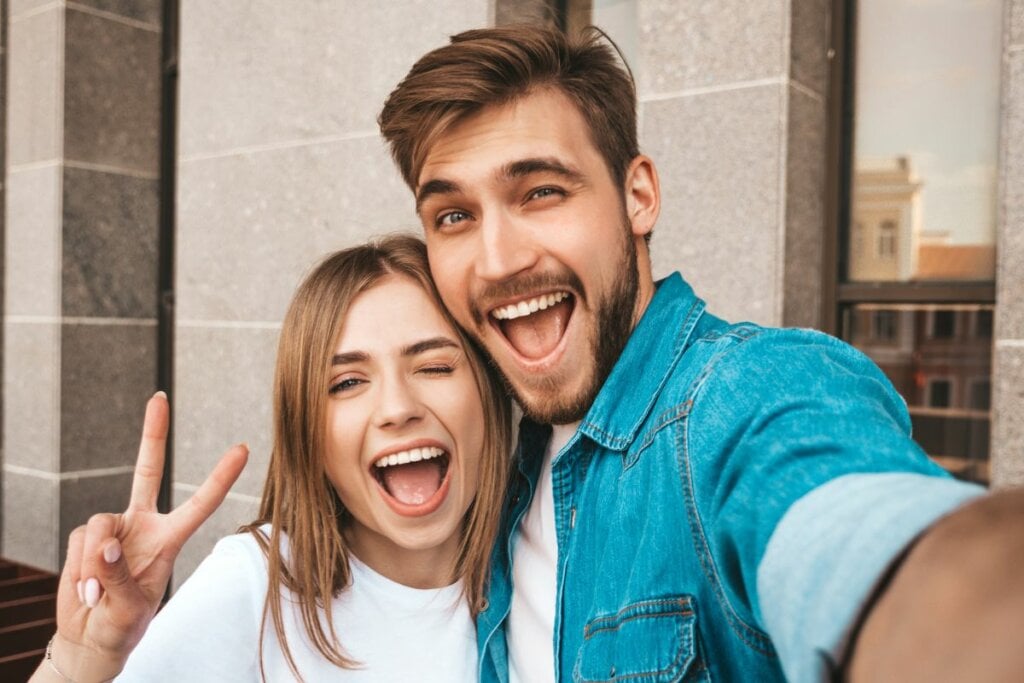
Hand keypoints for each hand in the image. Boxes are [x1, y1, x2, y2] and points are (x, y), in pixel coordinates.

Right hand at [39, 392, 247, 680]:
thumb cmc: (123, 624)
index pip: (201, 502)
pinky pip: (81, 542)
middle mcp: (142, 524)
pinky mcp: (86, 536)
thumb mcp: (131, 608)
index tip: (243, 448)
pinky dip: (81, 571)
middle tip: (160, 397)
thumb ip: (119, 576)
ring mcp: (113, 528)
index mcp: (170, 538)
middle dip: (152, 432)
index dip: (220, 476)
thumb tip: (104, 543)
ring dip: (96, 565)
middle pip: (147, 471)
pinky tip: (87, 591)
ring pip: (100, 526)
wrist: (91, 636)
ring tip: (100, 594)